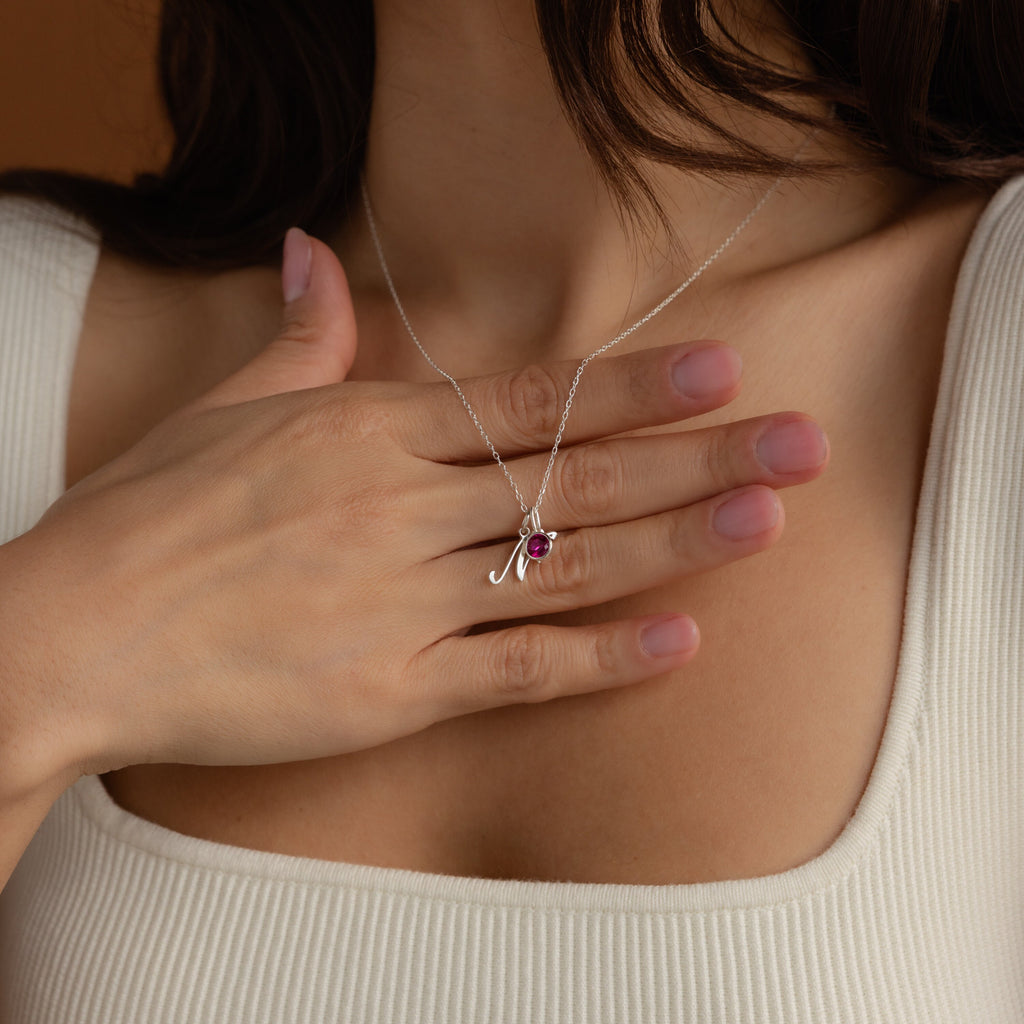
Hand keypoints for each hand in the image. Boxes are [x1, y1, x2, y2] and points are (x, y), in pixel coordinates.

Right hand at [1, 229, 827, 791]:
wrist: (72, 633)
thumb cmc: (144, 519)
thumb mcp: (223, 408)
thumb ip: (299, 338)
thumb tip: (310, 252)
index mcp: (367, 434)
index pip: (529, 403)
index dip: (630, 387)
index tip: (717, 372)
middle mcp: (399, 512)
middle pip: (575, 480)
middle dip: (695, 458)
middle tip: (797, 442)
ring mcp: (400, 604)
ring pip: (566, 567)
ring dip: (676, 543)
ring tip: (765, 520)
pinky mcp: (389, 692)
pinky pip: (517, 670)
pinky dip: (602, 657)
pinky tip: (679, 640)